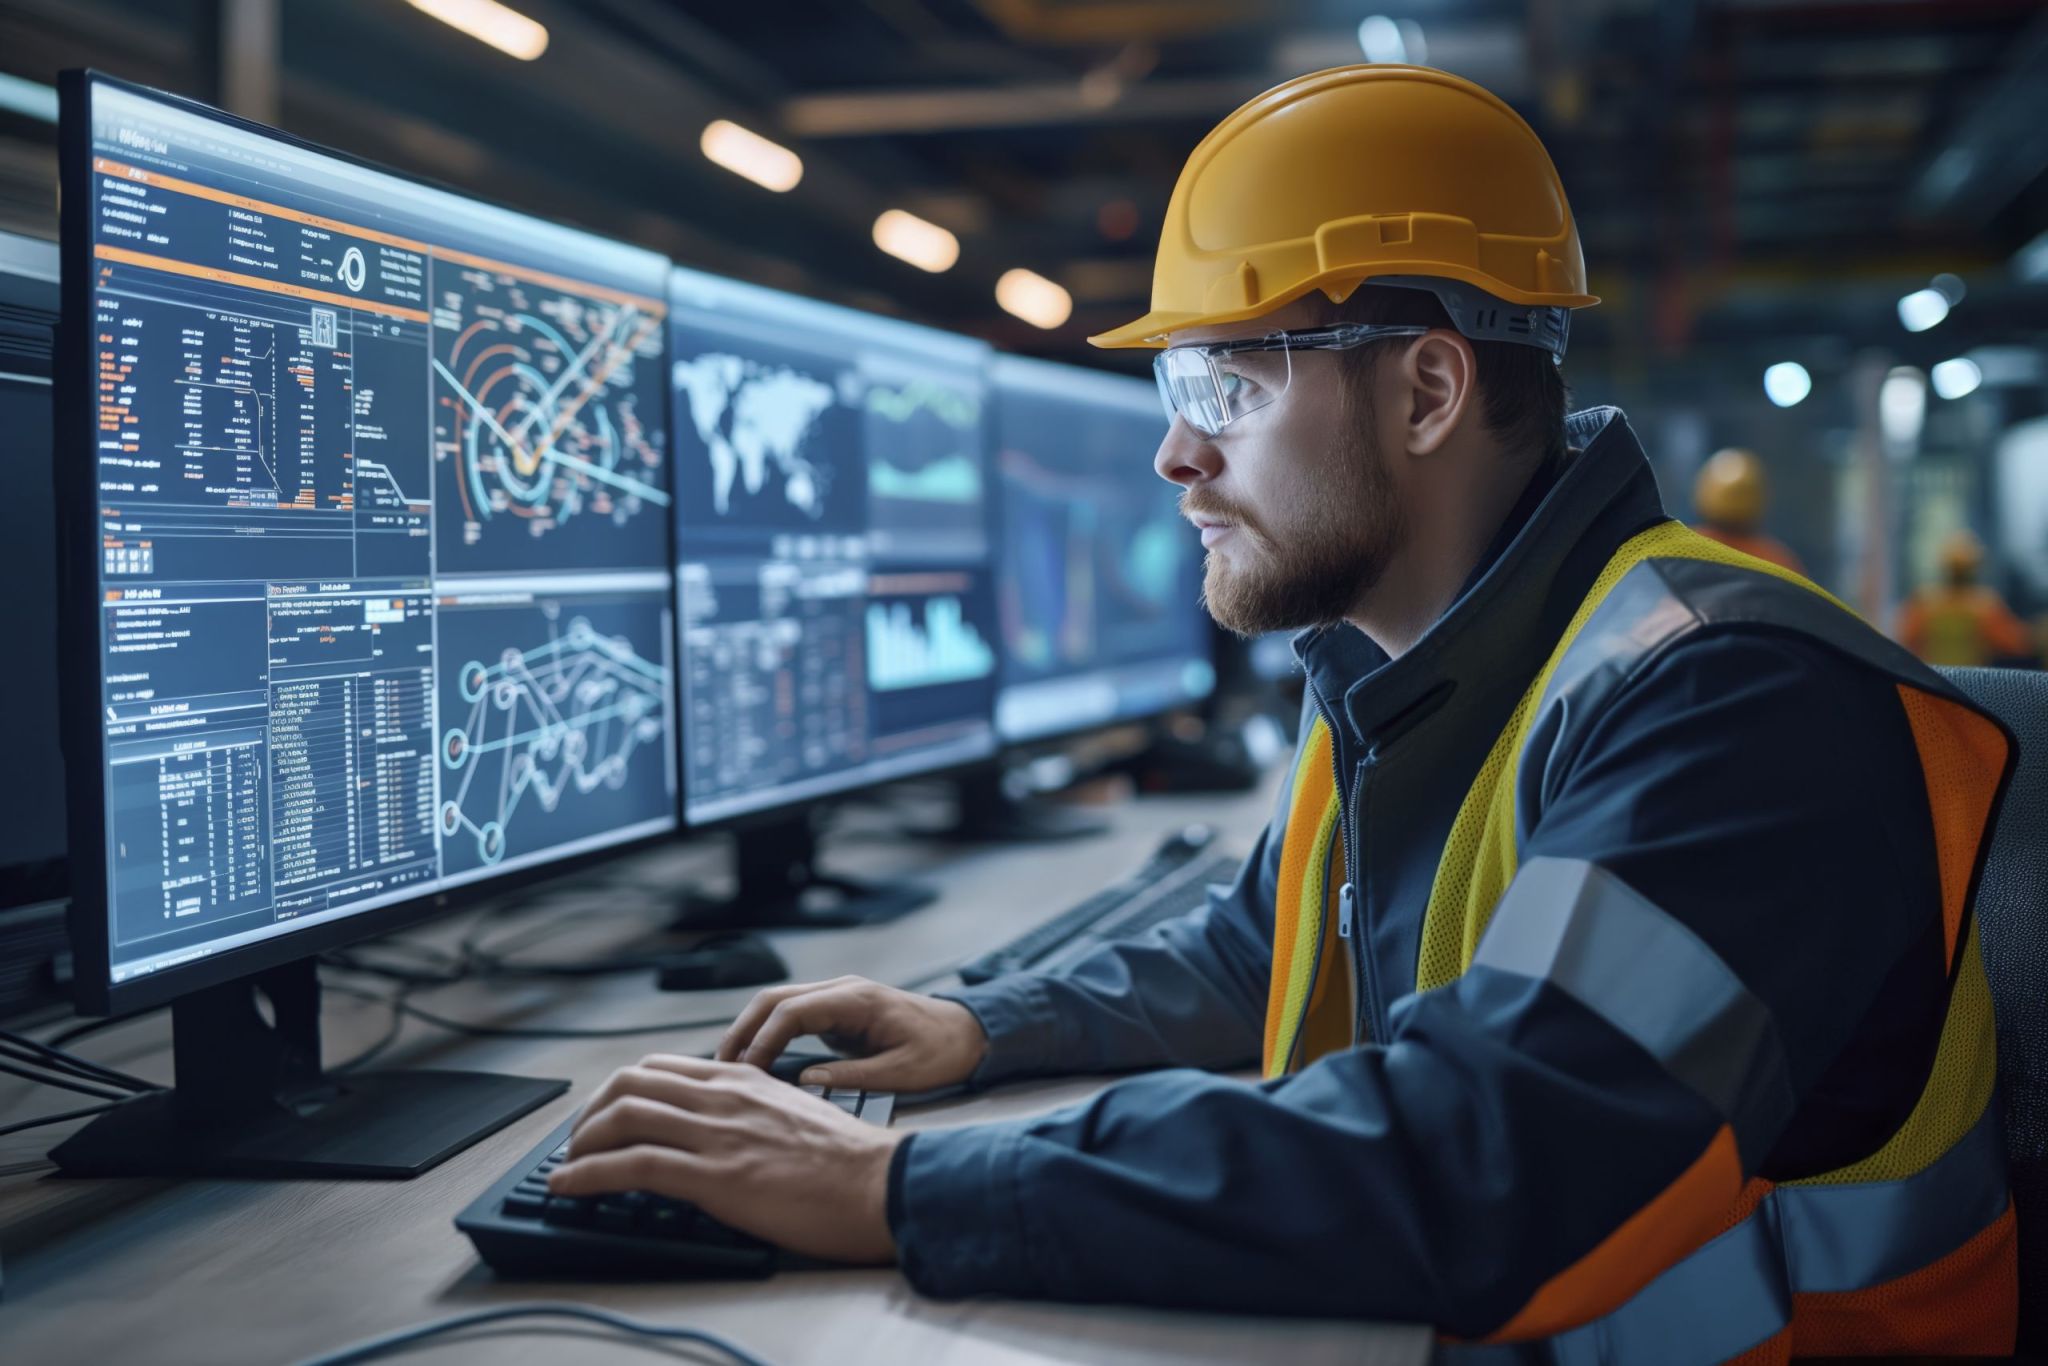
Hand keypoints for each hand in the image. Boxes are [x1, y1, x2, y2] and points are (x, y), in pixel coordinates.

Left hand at [549, 1054, 903, 1262]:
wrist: (879, 1183)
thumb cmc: (847, 1161)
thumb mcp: (793, 1113)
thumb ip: (753, 1110)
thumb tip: (725, 1130)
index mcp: (743, 1080)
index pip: (660, 1067)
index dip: (619, 1090)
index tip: (605, 1117)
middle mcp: (723, 1097)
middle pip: (631, 1082)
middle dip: (590, 1112)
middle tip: (578, 1141)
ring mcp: (717, 1134)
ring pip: (624, 1116)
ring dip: (580, 1142)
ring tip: (566, 1167)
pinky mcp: (715, 1175)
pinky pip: (633, 1165)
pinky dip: (587, 1174)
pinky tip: (567, 1187)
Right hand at [715, 975, 988, 1092]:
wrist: (969, 1034)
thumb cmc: (942, 1052)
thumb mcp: (903, 1073)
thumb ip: (853, 1077)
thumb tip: (805, 1082)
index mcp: (857, 999)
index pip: (792, 1011)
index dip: (762, 1040)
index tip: (746, 1072)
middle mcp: (842, 990)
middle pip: (774, 999)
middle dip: (743, 1030)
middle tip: (719, 1068)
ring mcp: (838, 997)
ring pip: (778, 1004)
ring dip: (750, 1031)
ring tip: (729, 1068)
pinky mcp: (837, 1012)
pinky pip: (791, 1017)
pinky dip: (768, 1035)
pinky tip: (755, 1062)